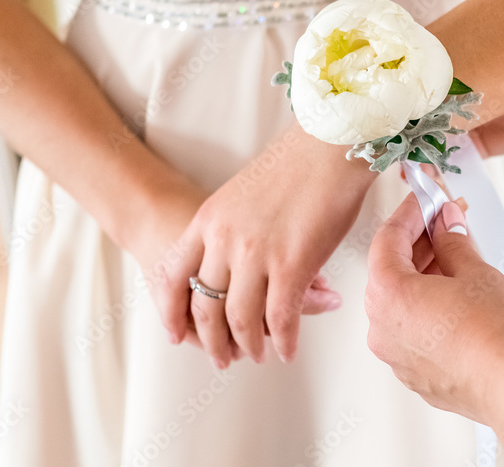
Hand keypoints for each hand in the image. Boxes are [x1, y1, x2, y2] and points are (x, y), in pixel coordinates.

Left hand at [120, 165, 339, 359]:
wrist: (329, 145)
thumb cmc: (298, 162)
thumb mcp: (243, 192)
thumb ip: (232, 226)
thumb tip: (236, 254)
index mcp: (207, 220)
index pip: (175, 275)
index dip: (173, 310)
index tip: (176, 332)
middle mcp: (224, 241)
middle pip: (206, 306)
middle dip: (213, 340)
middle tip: (222, 358)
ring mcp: (256, 256)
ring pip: (242, 320)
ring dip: (250, 345)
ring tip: (259, 357)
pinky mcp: (292, 266)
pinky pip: (281, 318)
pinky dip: (285, 341)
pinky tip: (288, 350)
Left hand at [364, 194, 503, 425]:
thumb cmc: (498, 336)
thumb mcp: (475, 271)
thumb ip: (452, 242)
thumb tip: (446, 224)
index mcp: (388, 296)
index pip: (388, 239)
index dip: (410, 213)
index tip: (426, 200)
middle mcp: (382, 329)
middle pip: (390, 271)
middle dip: (419, 243)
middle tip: (446, 222)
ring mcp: (397, 356)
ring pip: (402, 302)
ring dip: (425, 275)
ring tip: (458, 255)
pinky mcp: (416, 374)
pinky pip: (414, 330)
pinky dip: (429, 307)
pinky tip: (457, 293)